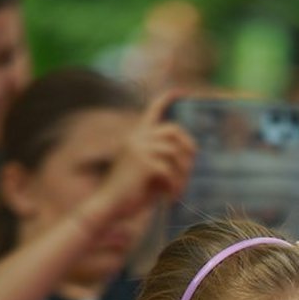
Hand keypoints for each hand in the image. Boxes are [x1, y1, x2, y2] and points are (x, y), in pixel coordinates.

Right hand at [87, 93, 195, 227]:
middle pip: (174, 130)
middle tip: (189, 170)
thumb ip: (165, 161)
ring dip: (182, 175)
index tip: (181, 91)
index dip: (167, 98)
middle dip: (188, 148)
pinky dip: (175, 186)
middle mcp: (136, 138)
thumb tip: (190, 155)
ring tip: (178, 191)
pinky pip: (170, 170)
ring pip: (175, 153)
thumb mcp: (150, 175)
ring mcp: (138, 148)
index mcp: (136, 137)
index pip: (152, 110)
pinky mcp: (142, 162)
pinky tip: (170, 198)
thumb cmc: (129, 196)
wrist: (108, 208)